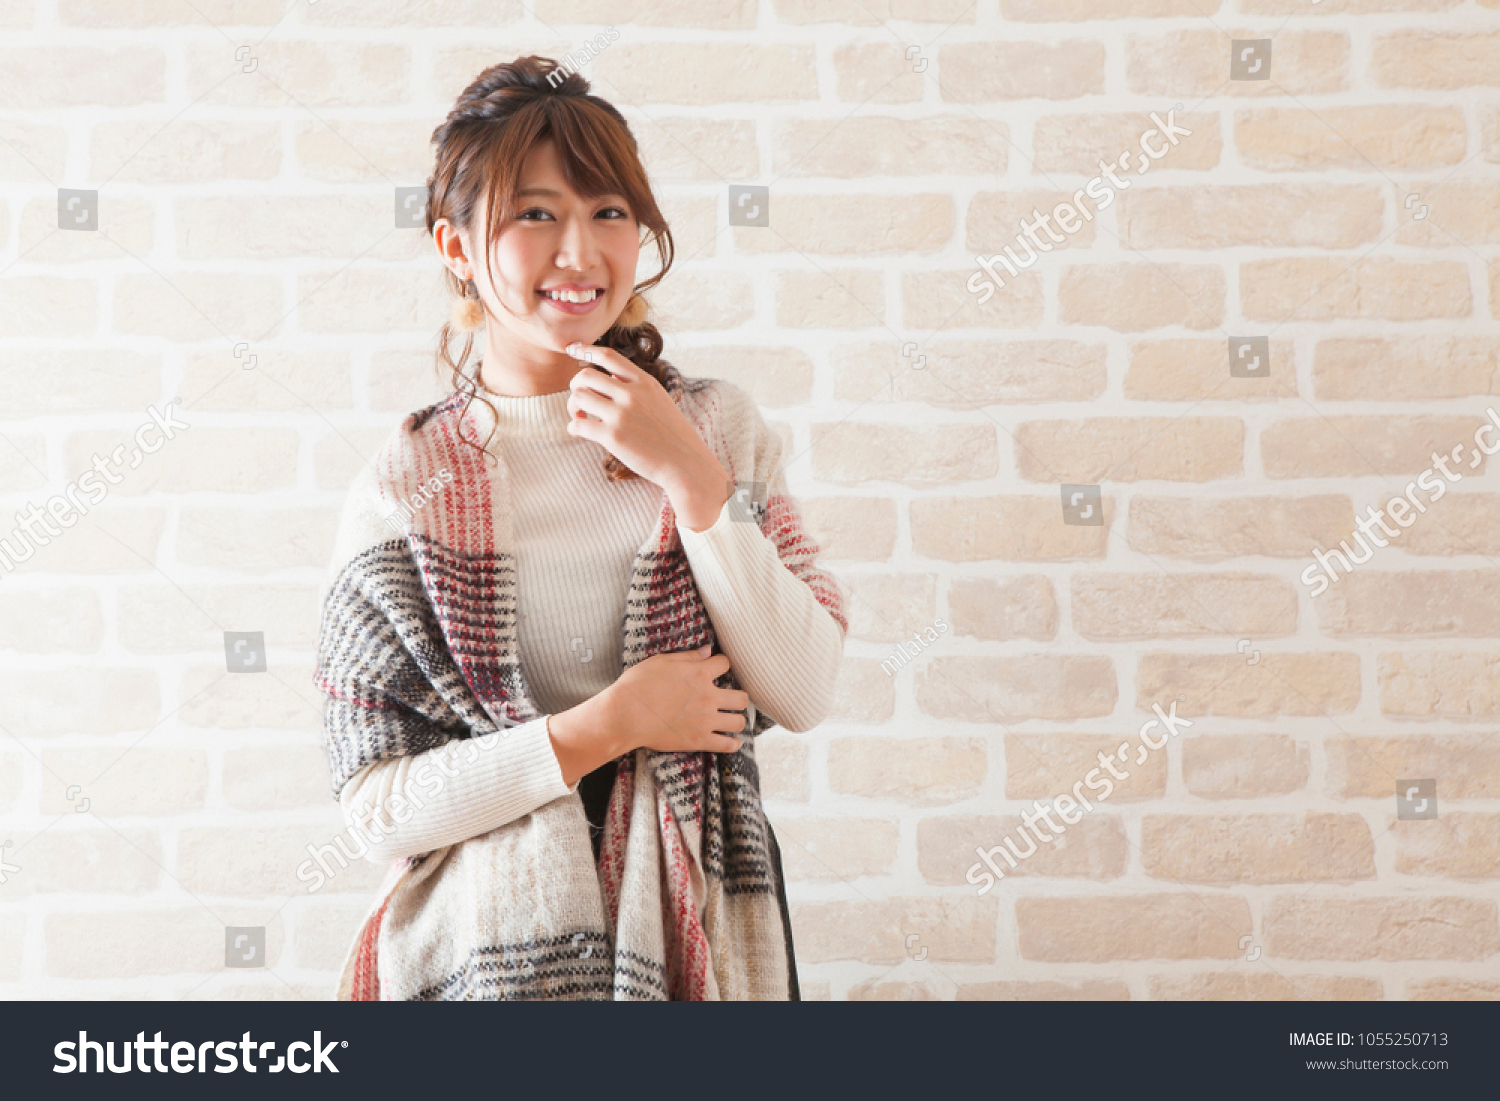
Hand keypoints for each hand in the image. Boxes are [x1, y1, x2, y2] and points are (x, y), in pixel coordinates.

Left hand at [563, 343, 731, 526]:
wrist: (686, 464)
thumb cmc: (673, 436)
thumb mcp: (660, 401)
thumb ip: (637, 388)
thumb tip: (610, 379)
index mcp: (644, 382)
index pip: (608, 356)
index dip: (586, 349)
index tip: (573, 349)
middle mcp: (631, 394)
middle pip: (586, 375)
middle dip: (576, 386)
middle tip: (581, 401)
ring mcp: (621, 414)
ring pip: (579, 396)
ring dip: (573, 406)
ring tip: (581, 417)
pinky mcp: (613, 436)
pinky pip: (578, 424)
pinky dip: (573, 427)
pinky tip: (579, 432)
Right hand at [604, 645, 747, 755]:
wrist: (625, 716)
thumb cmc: (637, 685)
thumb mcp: (660, 662)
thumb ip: (687, 657)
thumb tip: (707, 651)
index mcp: (699, 673)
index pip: (725, 664)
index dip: (721, 665)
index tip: (716, 669)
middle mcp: (708, 697)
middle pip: (741, 697)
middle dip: (738, 697)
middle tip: (729, 699)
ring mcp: (706, 720)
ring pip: (739, 722)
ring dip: (736, 720)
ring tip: (730, 720)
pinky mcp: (699, 740)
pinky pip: (727, 745)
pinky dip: (732, 744)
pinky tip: (732, 742)